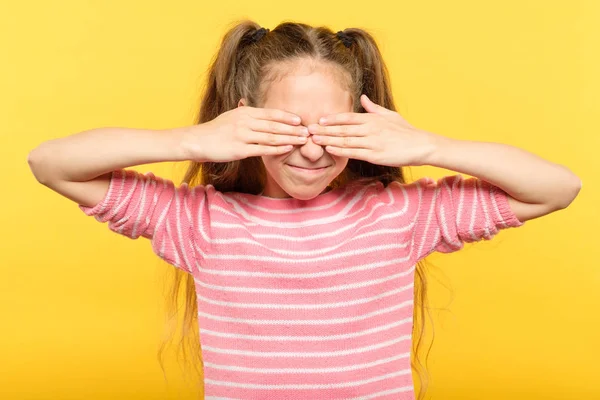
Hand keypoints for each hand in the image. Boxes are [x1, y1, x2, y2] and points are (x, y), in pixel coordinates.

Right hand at [181, 106, 308, 162]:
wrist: (197, 141)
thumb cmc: (215, 130)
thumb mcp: (231, 116)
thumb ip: (245, 114)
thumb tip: (252, 107)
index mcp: (245, 112)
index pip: (271, 113)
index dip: (286, 116)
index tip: (300, 120)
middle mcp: (246, 122)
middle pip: (274, 124)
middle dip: (293, 128)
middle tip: (308, 131)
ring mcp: (243, 136)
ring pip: (271, 136)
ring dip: (289, 138)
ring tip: (303, 140)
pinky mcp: (240, 149)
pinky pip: (262, 148)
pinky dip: (277, 148)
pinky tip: (288, 148)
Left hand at [307, 94, 439, 166]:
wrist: (421, 145)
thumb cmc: (406, 131)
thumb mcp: (389, 115)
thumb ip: (373, 108)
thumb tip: (362, 98)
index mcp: (372, 119)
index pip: (348, 118)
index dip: (332, 119)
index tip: (319, 120)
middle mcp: (370, 129)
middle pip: (343, 129)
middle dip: (324, 129)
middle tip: (308, 129)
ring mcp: (372, 142)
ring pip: (346, 140)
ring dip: (328, 140)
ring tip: (314, 140)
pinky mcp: (375, 155)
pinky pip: (355, 152)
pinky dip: (341, 151)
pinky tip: (330, 150)